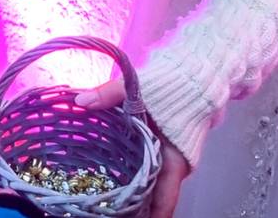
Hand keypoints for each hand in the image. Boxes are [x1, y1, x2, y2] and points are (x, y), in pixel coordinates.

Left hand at [75, 78, 190, 217]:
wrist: (198, 74)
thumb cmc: (172, 85)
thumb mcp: (138, 87)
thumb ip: (109, 94)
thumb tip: (79, 101)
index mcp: (174, 158)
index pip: (165, 201)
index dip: (151, 216)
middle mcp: (176, 164)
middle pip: (156, 196)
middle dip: (137, 208)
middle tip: (112, 213)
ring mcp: (172, 157)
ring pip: (154, 183)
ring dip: (137, 193)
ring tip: (111, 202)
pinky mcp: (167, 147)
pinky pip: (152, 169)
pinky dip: (138, 176)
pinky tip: (118, 176)